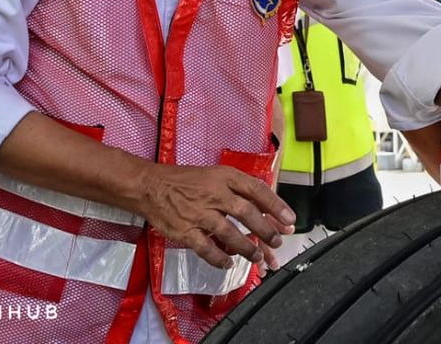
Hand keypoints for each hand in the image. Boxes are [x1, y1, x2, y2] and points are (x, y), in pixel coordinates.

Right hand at [137, 164, 295, 269]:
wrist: (150, 186)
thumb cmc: (186, 181)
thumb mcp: (216, 175)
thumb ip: (238, 190)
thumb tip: (264, 209)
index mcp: (224, 177)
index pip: (257, 190)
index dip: (276, 206)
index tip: (290, 221)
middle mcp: (214, 193)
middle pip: (247, 213)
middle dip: (266, 230)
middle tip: (277, 243)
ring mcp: (199, 213)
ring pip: (229, 233)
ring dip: (247, 248)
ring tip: (258, 258)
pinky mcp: (184, 230)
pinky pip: (206, 248)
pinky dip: (219, 259)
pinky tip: (229, 265)